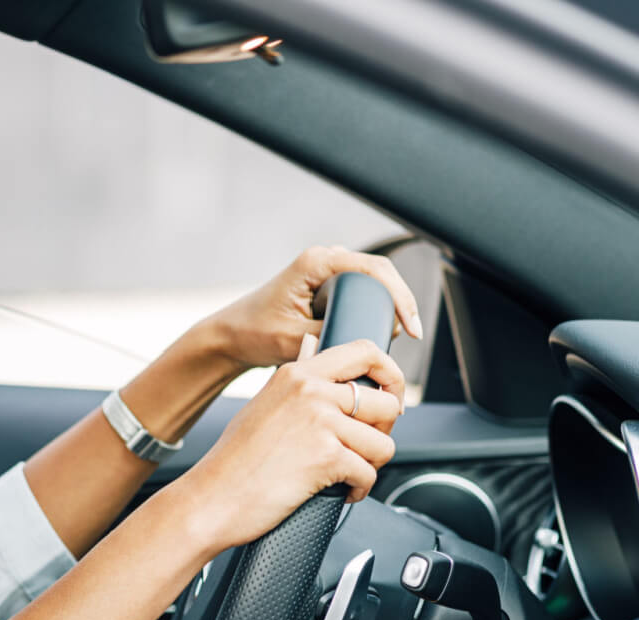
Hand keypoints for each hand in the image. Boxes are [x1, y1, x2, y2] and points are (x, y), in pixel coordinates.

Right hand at [178, 338, 405, 551]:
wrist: (211, 499)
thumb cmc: (233, 460)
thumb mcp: (263, 404)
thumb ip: (296, 382)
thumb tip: (316, 355)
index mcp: (296, 374)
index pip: (365, 352)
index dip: (390, 374)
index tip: (389, 396)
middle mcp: (310, 392)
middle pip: (386, 402)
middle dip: (383, 432)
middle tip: (363, 448)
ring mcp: (319, 423)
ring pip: (384, 443)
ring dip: (371, 466)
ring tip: (346, 474)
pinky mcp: (326, 457)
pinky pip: (369, 474)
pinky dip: (358, 490)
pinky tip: (339, 492)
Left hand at [201, 245, 424, 370]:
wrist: (231, 336)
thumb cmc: (254, 334)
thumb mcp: (295, 338)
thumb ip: (333, 333)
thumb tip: (373, 335)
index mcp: (315, 262)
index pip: (374, 270)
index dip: (399, 297)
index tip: (410, 327)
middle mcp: (323, 258)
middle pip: (379, 273)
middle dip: (397, 303)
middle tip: (406, 336)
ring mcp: (326, 269)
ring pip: (373, 282)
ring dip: (386, 306)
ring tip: (390, 337)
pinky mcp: (326, 283)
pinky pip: (361, 291)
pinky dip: (372, 309)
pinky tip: (377, 332)